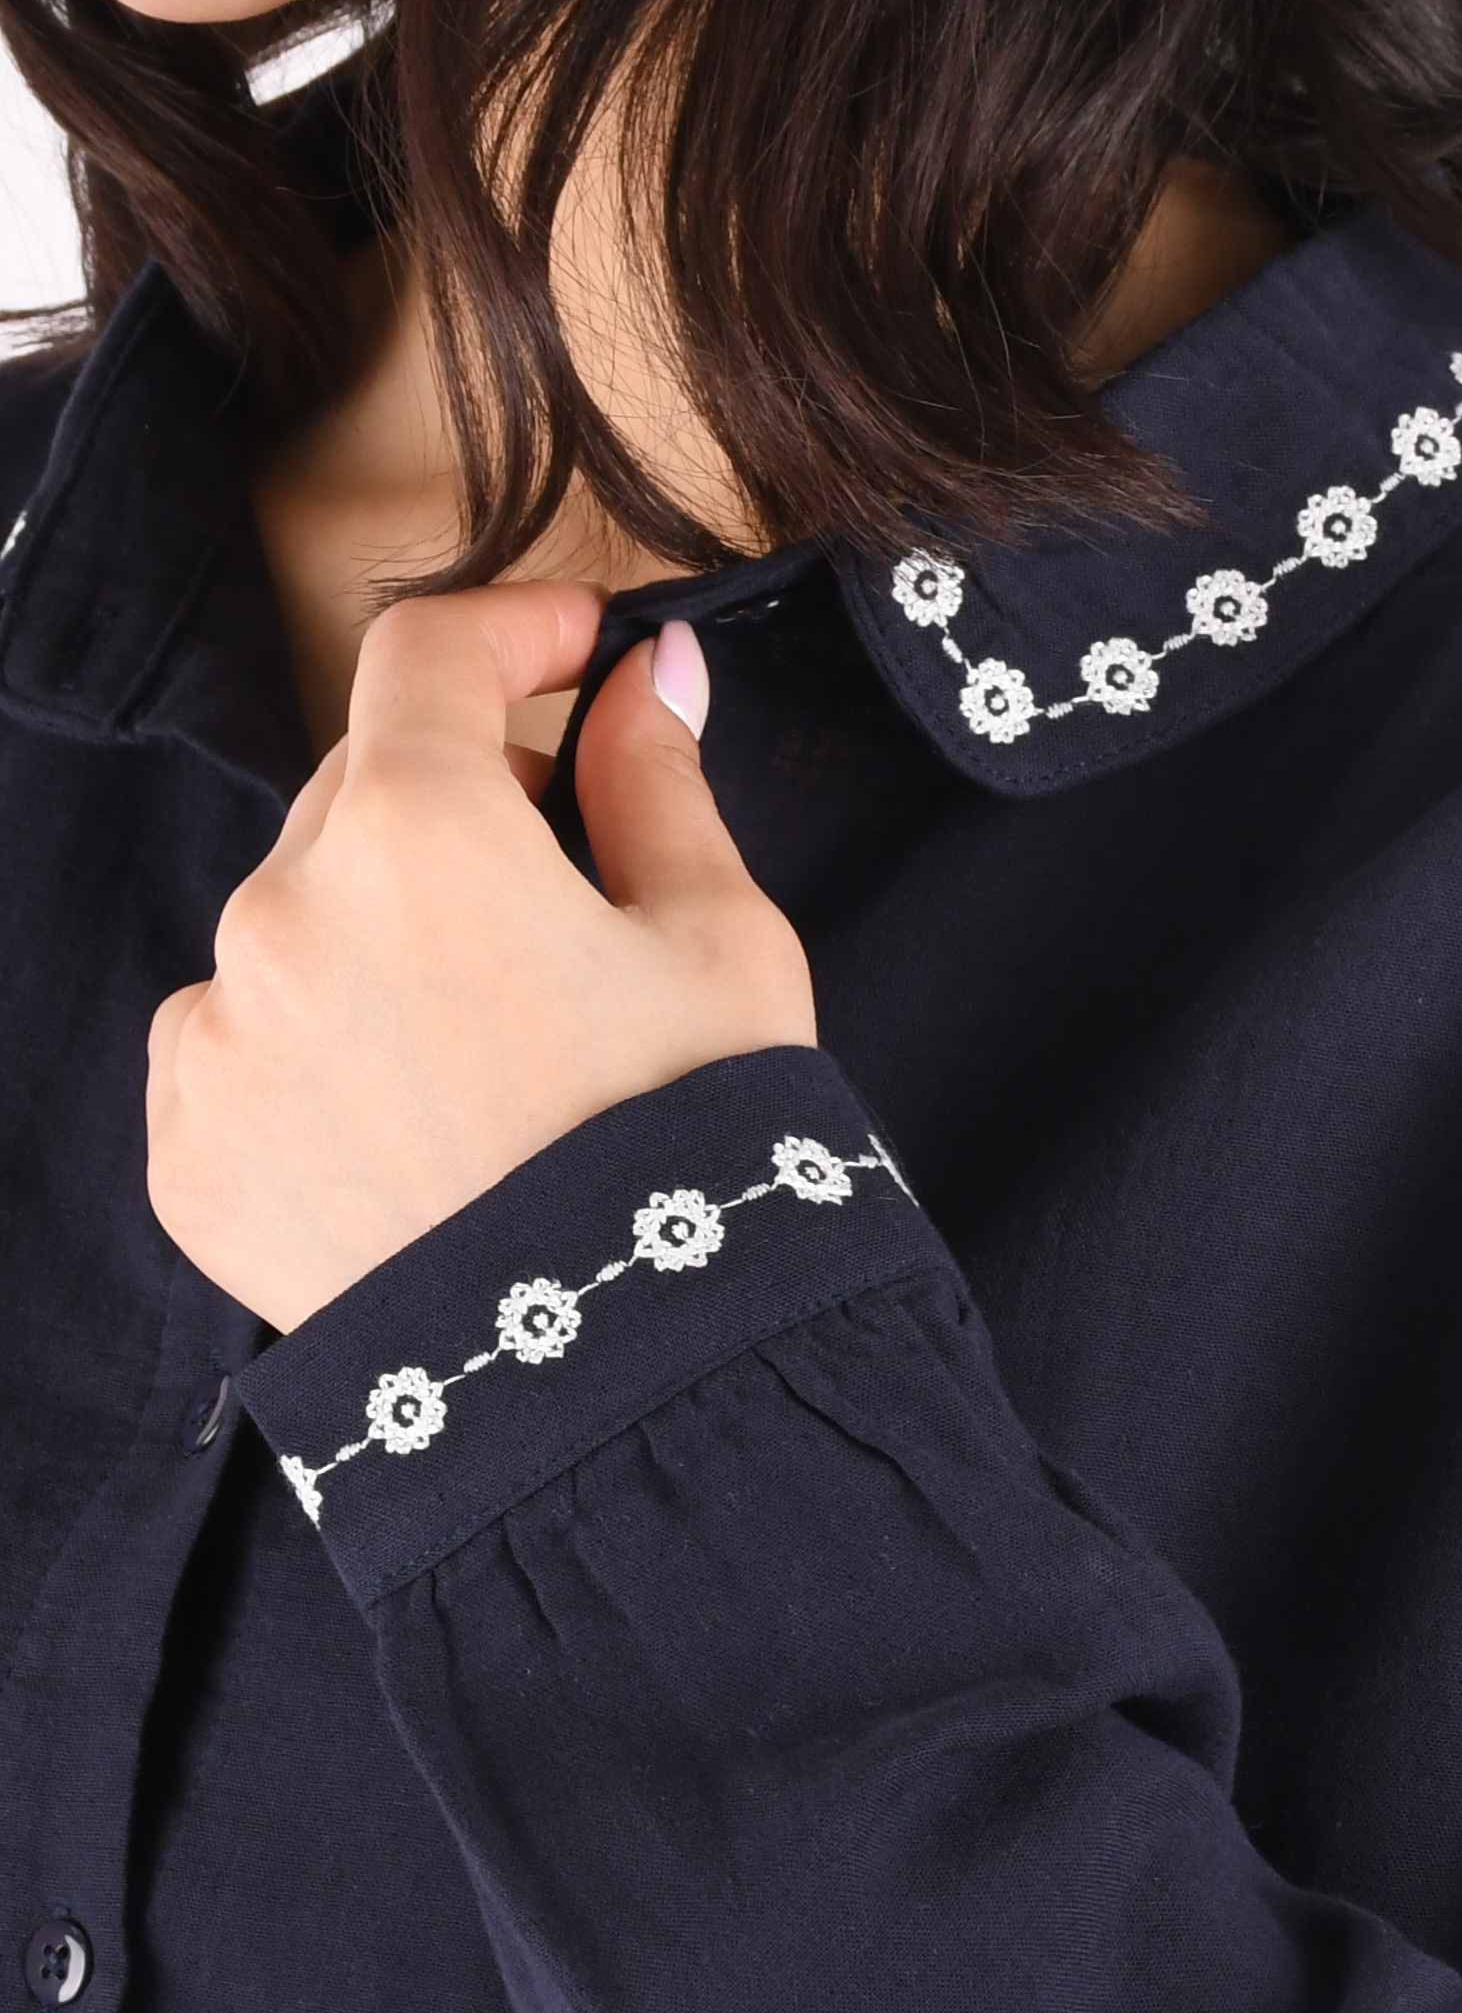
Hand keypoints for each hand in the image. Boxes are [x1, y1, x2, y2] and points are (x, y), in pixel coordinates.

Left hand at [146, 584, 814, 1331]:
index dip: (515, 627)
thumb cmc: (689, 1155)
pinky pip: (240, 1035)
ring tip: (496, 1033)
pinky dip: (315, 1037)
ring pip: (297, 914)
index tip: (575, 649)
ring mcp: (219, 1035)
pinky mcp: (187, 1145)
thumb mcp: (722, 947)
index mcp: (424, 833)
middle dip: (466, 793)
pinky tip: (415, 1112)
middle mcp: (286, 911)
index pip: (430, 652)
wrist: (620, 1385)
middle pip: (364, 785)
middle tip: (569, 866)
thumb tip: (652, 677)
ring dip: (386, 924)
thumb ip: (660, 782)